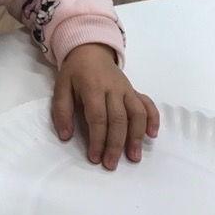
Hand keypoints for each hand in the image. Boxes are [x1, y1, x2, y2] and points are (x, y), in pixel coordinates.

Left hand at [52, 43, 159, 169]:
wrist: (90, 49)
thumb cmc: (74, 72)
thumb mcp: (61, 86)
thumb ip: (62, 110)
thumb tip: (66, 136)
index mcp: (93, 87)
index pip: (98, 117)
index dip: (97, 139)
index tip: (94, 157)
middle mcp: (113, 89)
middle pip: (118, 119)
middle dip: (115, 144)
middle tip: (111, 164)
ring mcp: (126, 89)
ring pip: (137, 114)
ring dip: (136, 137)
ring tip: (134, 157)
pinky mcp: (134, 90)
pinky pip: (148, 104)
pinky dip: (153, 119)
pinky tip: (152, 135)